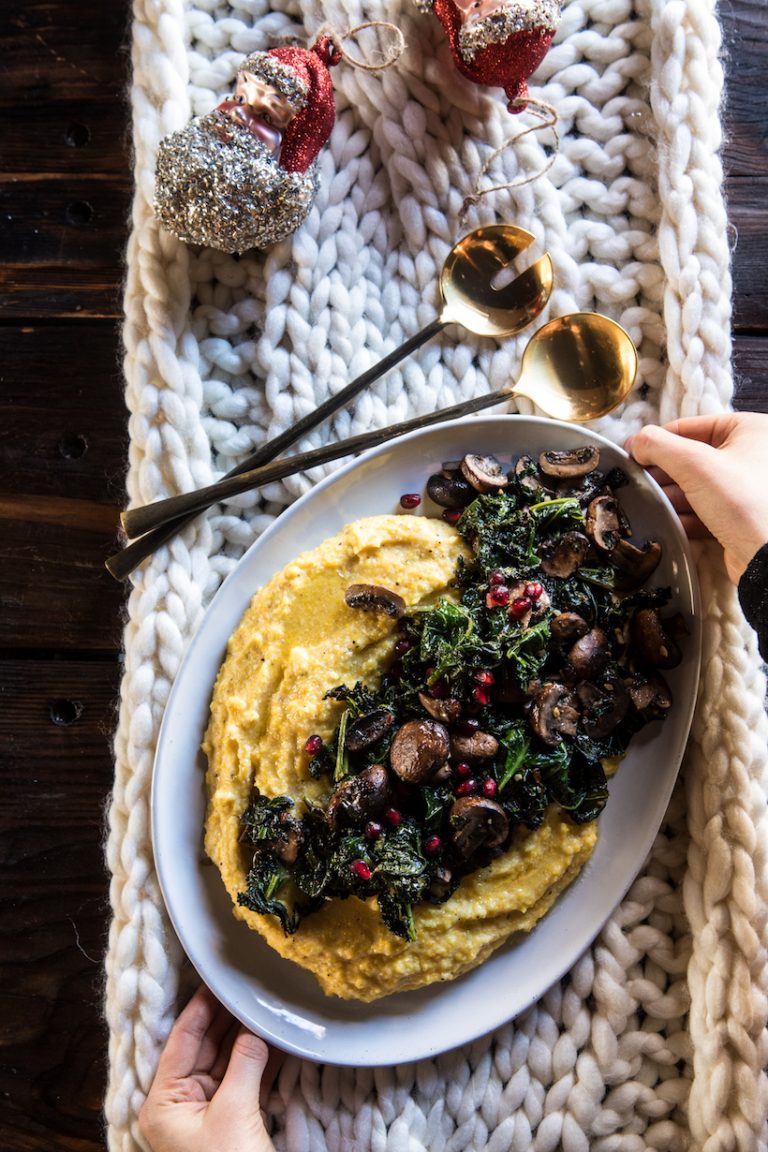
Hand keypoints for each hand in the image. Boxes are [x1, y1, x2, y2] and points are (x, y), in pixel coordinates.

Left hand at [138, 985, 276, 1151]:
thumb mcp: (234, 1112)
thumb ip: (244, 1063)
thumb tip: (255, 1028)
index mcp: (163, 1102)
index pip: (181, 1040)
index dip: (200, 1006)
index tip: (217, 977)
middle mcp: (180, 1104)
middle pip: (204, 1047)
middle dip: (227, 1018)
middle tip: (248, 987)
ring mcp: (206, 1113)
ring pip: (227, 1061)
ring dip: (247, 1037)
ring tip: (264, 1005)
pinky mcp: (231, 1122)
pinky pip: (244, 1081)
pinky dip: (260, 1061)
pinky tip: (275, 1038)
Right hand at [625, 412, 767, 582]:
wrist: (767, 557)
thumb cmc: (743, 502)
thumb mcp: (695, 463)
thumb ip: (658, 445)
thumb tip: (636, 441)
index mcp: (750, 430)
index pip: (691, 427)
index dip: (658, 441)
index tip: (633, 454)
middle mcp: (753, 456)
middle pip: (692, 458)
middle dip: (664, 473)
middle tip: (639, 482)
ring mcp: (748, 489)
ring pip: (698, 486)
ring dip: (671, 496)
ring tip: (649, 503)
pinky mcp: (742, 518)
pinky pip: (707, 510)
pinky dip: (686, 515)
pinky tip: (668, 522)